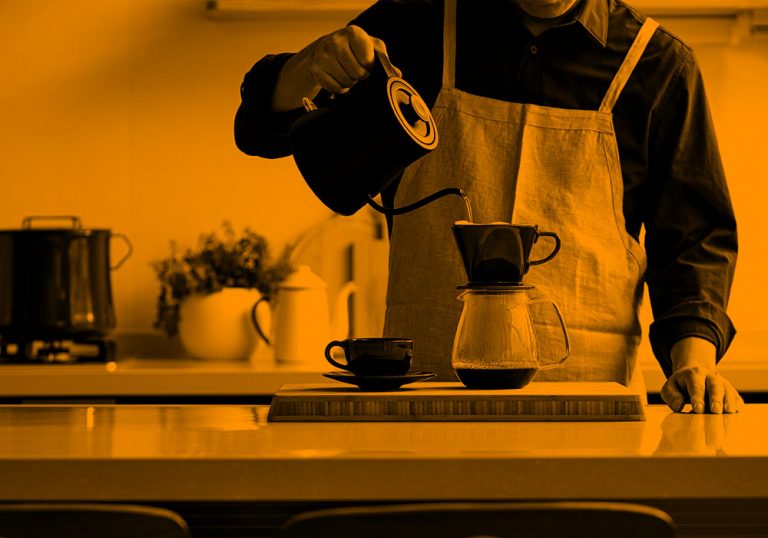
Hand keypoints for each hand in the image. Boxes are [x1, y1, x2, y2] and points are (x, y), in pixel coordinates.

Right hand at [272, 26, 396, 110]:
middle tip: (356, 71)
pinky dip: (340, 88)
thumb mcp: (370, 47)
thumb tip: (396, 75)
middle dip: (360, 76)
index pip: (368, 62)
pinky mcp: (316, 70)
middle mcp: (336, 42)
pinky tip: (339, 78)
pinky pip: (335, 88)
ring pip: (346, 82)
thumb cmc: (352, 48)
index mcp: (353, 34)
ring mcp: (324, 56)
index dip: (369, 68)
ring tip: (348, 73)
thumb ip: (384, 60)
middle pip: (357, 74)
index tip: (365, 64)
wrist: (325, 48)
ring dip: (350, 83)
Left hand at [660, 337, 742, 413]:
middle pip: (715, 386)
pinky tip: (736, 413)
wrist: (696, 372)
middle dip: (716, 398)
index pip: (696, 386)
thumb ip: (671, 396)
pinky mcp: (731, 391)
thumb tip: (678, 406)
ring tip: (729, 413)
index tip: (698, 409)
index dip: (697, 397)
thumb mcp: (670, 387)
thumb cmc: (681, 384)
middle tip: (716, 411)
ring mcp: (723, 383)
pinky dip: (737, 405)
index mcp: (694, 374)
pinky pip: (736, 397)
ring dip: (729, 402)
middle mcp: (711, 377)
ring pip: (728, 391)